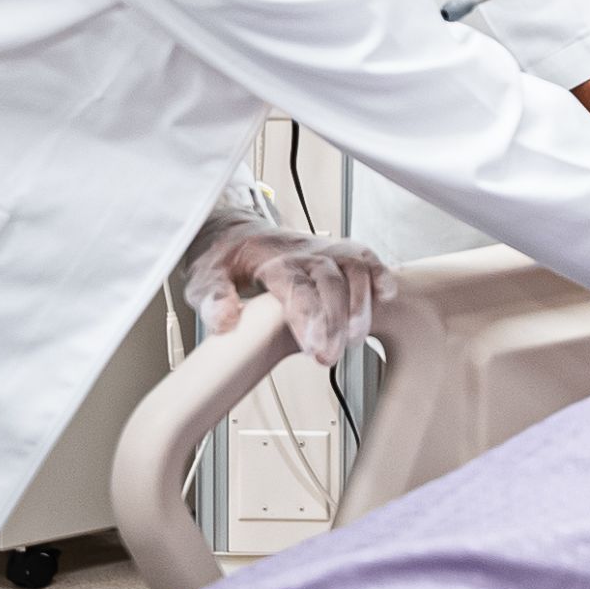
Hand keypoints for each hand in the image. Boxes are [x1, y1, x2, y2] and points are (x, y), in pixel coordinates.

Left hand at [178, 217, 395, 369]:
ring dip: (360, 304)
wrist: (236, 232)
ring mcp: (324, 249)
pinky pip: (367, 259)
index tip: (313, 347)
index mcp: (270, 258)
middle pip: (329, 282)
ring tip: (355, 337)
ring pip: (354, 269)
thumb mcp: (204, 278)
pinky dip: (380, 275)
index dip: (308, 317)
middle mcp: (303, 251)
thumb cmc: (223, 258)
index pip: (295, 287)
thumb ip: (212, 298)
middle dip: (335, 321)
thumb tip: (225, 320)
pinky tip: (385, 297)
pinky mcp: (339, 252)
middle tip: (329, 356)